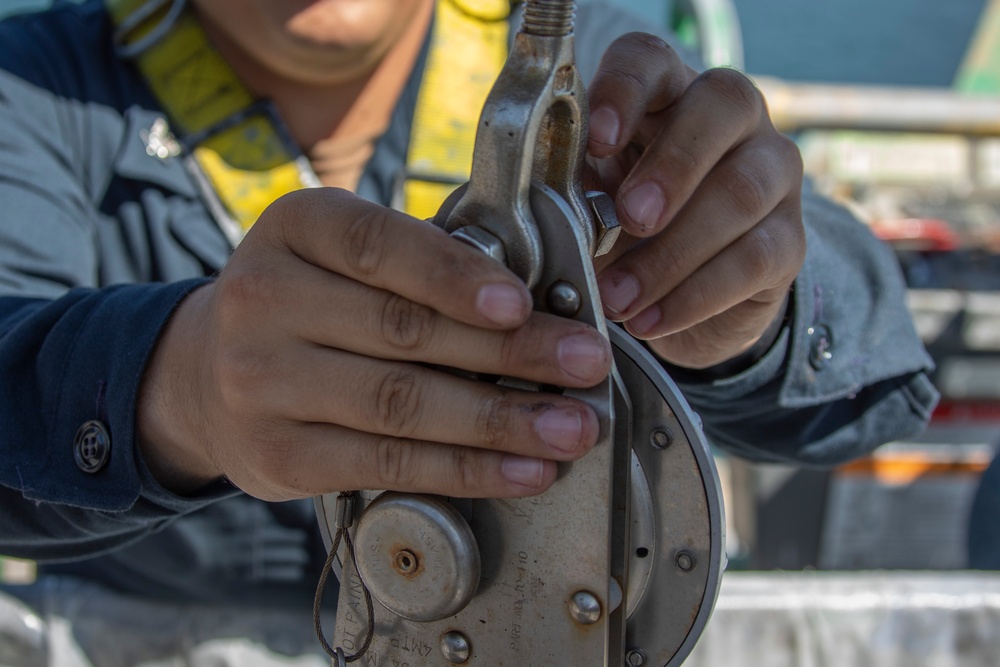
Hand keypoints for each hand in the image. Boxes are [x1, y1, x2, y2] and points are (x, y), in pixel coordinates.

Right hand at [137, 189, 610, 500]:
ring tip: (569, 427)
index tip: (522, 301)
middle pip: (403, 331)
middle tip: (584, 364)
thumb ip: (421, 264)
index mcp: (294, 228)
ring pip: (401, 405)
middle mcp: (264, 299)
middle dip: (510, 351)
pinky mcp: (277, 455)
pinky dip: (465, 470)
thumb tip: (536, 305)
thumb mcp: (341, 255)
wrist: (206, 375)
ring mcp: (261, 382)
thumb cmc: (308, 303)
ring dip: (500, 420)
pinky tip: (520, 469)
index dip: (454, 275)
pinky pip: (387, 465)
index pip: (379, 246)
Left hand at [586, 33, 805, 368]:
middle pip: (723, 104)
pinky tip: (650, 320)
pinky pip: (753, 260)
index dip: (623, 91)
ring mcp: (771, 175)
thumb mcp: (591, 206)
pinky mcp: (788, 240)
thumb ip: (574, 196)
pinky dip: (693, 296)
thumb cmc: (626, 231)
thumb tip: (542, 210)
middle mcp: (732, 120)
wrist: (683, 299)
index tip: (596, 138)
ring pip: (741, 191)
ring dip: (672, 251)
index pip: (650, 61)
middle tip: (630, 217)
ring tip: (619, 297)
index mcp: (666, 94)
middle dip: (673, 163)